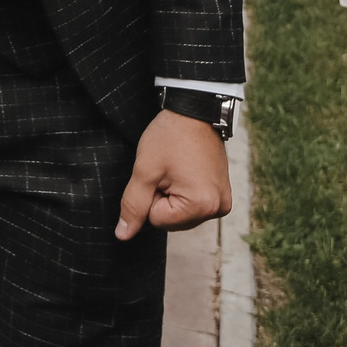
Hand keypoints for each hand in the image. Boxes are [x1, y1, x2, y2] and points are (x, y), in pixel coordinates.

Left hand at [116, 109, 232, 239]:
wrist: (195, 111)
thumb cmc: (169, 137)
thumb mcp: (145, 171)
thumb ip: (133, 205)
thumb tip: (123, 235)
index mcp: (201, 206)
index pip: (156, 220)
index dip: (150, 195)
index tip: (160, 172)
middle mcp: (218, 209)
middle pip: (171, 221)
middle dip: (162, 197)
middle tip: (168, 169)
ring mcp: (223, 203)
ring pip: (180, 215)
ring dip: (172, 194)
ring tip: (178, 168)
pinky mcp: (222, 195)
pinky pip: (193, 206)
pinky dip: (184, 192)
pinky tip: (187, 171)